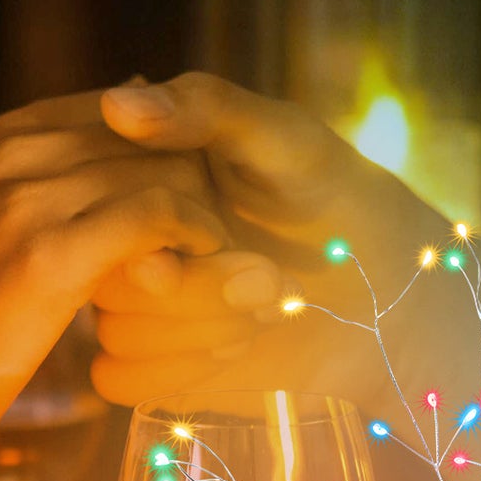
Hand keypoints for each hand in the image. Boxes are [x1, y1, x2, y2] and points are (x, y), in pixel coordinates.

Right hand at [0, 92, 227, 467]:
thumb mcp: (4, 229)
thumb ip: (59, 182)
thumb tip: (124, 135)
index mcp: (8, 134)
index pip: (130, 110)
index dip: (176, 155)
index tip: (202, 203)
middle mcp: (17, 149)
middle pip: (154, 137)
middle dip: (201, 182)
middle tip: (225, 235)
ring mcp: (29, 196)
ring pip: (164, 170)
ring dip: (207, 214)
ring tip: (222, 257)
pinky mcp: (50, 252)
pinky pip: (157, 215)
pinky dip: (194, 238)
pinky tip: (202, 268)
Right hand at [91, 72, 448, 408]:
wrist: (386, 289)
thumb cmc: (336, 198)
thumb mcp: (284, 138)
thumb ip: (206, 109)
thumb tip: (120, 101)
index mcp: (141, 176)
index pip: (95, 203)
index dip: (151, 228)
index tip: (217, 231)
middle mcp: (129, 239)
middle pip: (105, 278)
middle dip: (195, 289)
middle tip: (269, 278)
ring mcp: (138, 304)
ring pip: (115, 334)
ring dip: (199, 329)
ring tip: (268, 308)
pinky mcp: (154, 364)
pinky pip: (119, 378)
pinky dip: (179, 370)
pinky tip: (238, 346)